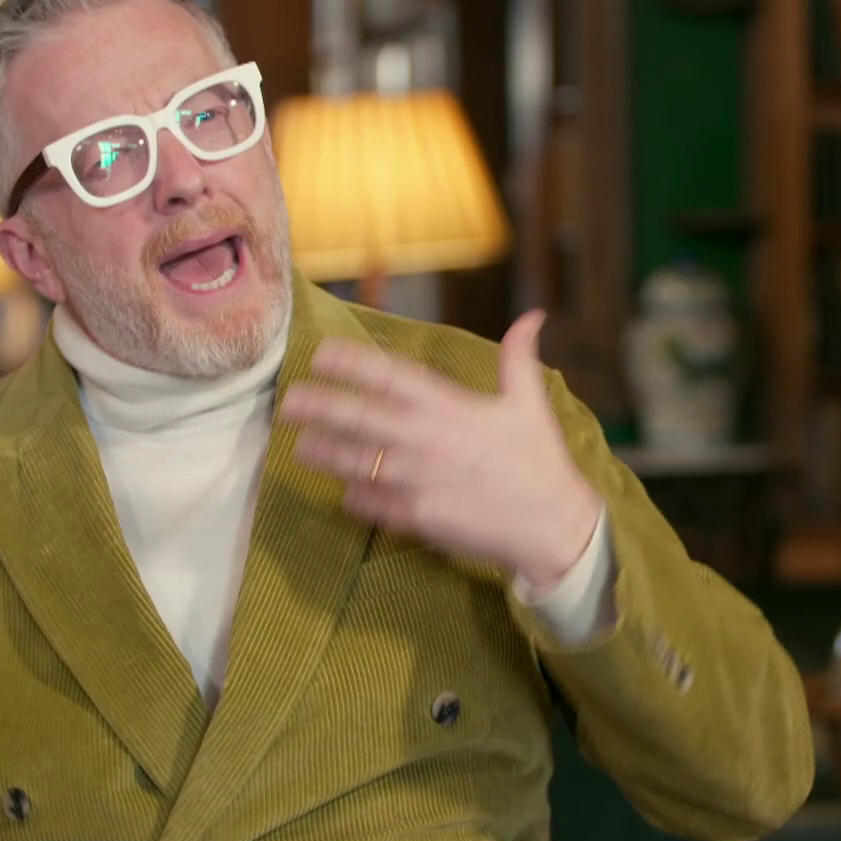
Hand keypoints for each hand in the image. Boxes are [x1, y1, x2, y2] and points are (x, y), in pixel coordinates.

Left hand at [278, 310, 602, 587]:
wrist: (551, 525)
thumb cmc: (540, 461)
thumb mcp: (529, 403)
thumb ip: (519, 357)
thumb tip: (532, 316)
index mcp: (450, 406)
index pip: (390, 375)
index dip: (351, 361)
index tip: (321, 354)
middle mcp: (425, 439)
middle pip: (358, 417)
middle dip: (319, 406)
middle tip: (288, 401)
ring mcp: (416, 480)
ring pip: (354, 462)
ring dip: (323, 452)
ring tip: (299, 445)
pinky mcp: (415, 517)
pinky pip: (370, 503)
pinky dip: (352, 495)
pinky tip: (340, 489)